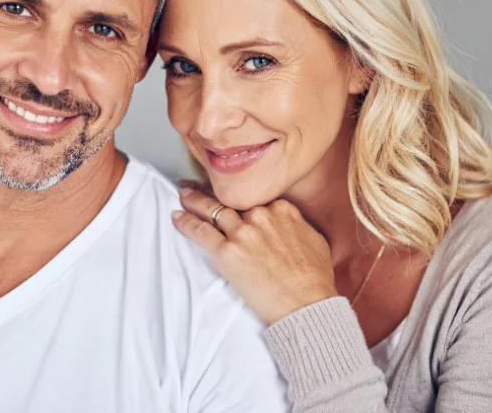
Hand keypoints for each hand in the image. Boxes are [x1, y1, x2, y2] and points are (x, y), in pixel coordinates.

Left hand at [172, 185, 337, 324]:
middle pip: (231, 200)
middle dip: (211, 192)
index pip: (253, 197)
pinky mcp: (228, 252)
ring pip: (212, 210)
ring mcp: (243, 233)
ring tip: (183, 195)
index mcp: (282, 210)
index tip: (229, 194)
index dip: (239, 195)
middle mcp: (261, 215)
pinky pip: (201, 232)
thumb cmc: (315, 279)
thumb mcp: (314, 240)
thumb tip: (290, 224)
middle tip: (195, 186)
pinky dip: (186, 223)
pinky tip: (176, 217)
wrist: (307, 306)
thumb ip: (297, 225)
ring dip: (194, 200)